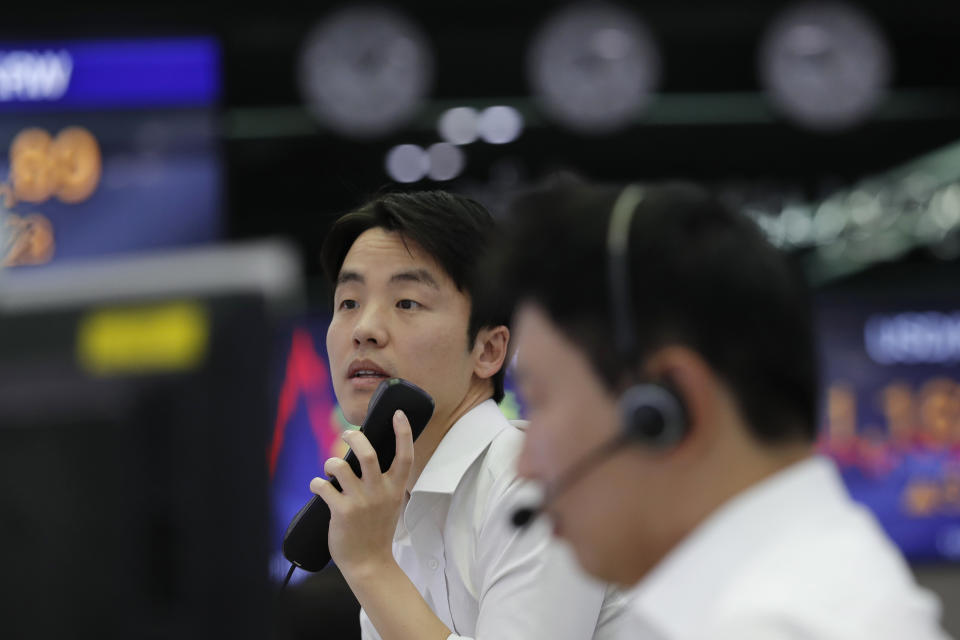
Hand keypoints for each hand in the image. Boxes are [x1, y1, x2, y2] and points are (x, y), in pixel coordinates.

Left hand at [310, 409, 414, 575]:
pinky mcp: (341, 512)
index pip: (405, 454)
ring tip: (330, 468)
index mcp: (396, 488)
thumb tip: (367, 456)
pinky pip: (322, 486)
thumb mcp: (391, 503)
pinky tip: (318, 487)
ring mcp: (360, 502)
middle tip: (347, 434)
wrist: (370, 563)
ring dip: (330, 463)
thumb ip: (385, 482)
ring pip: (340, 466)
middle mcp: (380, 492)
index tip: (398, 414)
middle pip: (367, 453)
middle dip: (353, 437)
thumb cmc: (378, 530)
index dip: (403, 431)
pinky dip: (316, 483)